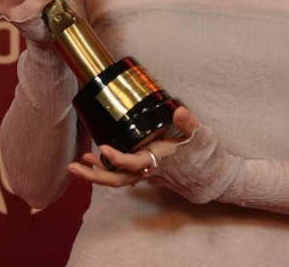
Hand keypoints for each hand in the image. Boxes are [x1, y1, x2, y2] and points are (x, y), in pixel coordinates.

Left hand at [66, 107, 240, 203]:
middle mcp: (150, 171)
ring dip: (97, 173)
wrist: (214, 178)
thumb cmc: (208, 157)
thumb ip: (189, 123)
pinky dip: (110, 169)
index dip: (118, 158)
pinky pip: (124, 175)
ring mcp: (147, 174)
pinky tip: (99, 161)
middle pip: (117, 179)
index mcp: (160, 160)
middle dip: (94, 175)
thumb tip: (179, 109)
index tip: (104, 149)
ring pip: (118, 178)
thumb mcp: (203, 136)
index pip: (134, 163)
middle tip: (74, 167)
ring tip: (79, 163)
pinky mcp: (147, 173)